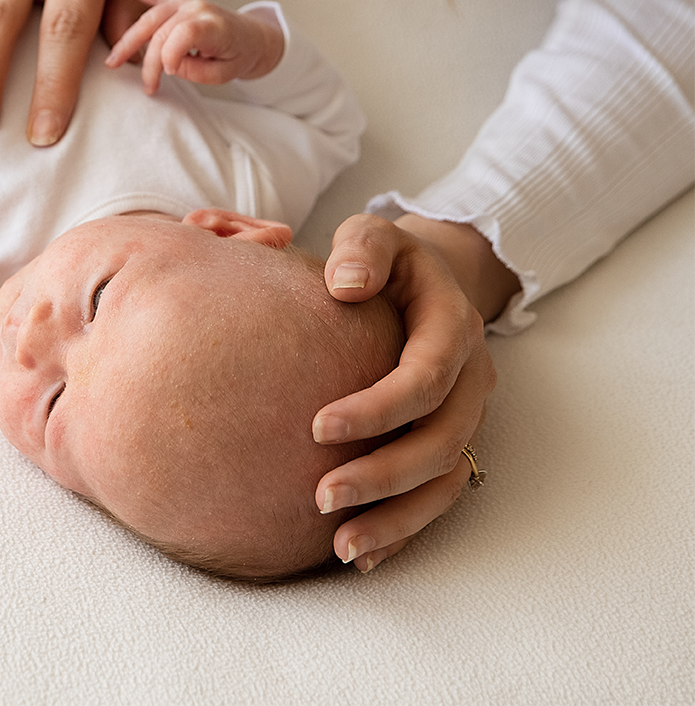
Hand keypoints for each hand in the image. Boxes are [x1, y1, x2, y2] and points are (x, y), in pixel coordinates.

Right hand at [101, 0, 283, 93]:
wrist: (251, 37)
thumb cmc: (238, 55)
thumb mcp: (224, 74)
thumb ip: (195, 70)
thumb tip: (166, 63)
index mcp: (214, 25)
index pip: (183, 34)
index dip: (170, 56)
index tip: (168, 74)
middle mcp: (196, 8)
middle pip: (160, 29)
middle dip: (146, 58)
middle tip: (142, 83)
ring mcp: (185, 1)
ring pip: (148, 18)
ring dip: (129, 40)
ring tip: (113, 60)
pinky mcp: (176, 0)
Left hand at [310, 214, 518, 572]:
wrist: (424, 276)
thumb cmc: (384, 257)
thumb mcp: (373, 233)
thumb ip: (363, 248)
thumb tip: (344, 284)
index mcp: (453, 326)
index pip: (424, 378)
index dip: (378, 409)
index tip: (317, 428)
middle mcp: (470, 377)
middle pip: (440, 441)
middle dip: (383, 475)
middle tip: (320, 497)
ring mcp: (465, 414)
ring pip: (445, 479)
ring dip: (397, 517)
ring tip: (341, 546)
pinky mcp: (450, 439)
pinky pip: (439, 493)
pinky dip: (405, 527)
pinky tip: (361, 554)